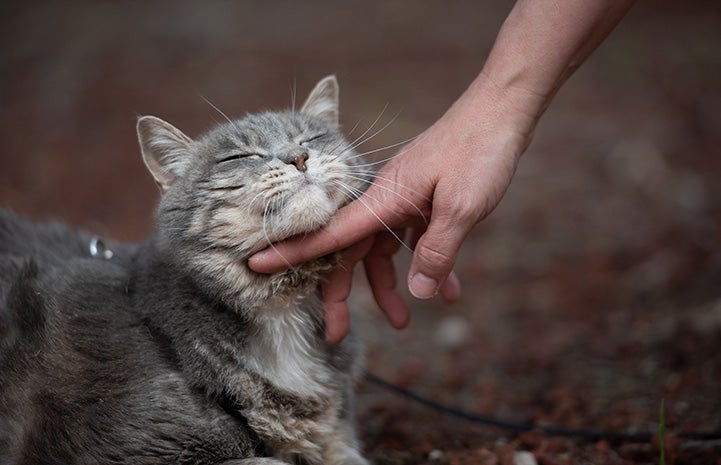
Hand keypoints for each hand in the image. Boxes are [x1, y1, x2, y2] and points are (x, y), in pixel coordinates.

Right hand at [249, 77, 531, 342]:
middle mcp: (383, 201)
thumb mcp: (462, 207)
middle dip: (341, 294)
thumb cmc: (479, 152)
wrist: (499, 113)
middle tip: (336, 335)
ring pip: (381, 252)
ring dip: (390, 287)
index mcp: (381, 199)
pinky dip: (425, 265)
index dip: (291, 252)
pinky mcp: (422, 203)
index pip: (328, 233)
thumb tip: (417, 294)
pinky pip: (412, 241)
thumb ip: (438, 251)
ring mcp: (402, 201)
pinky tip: (450, 289)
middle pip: (349, 253)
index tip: (255, 265)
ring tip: (404, 322)